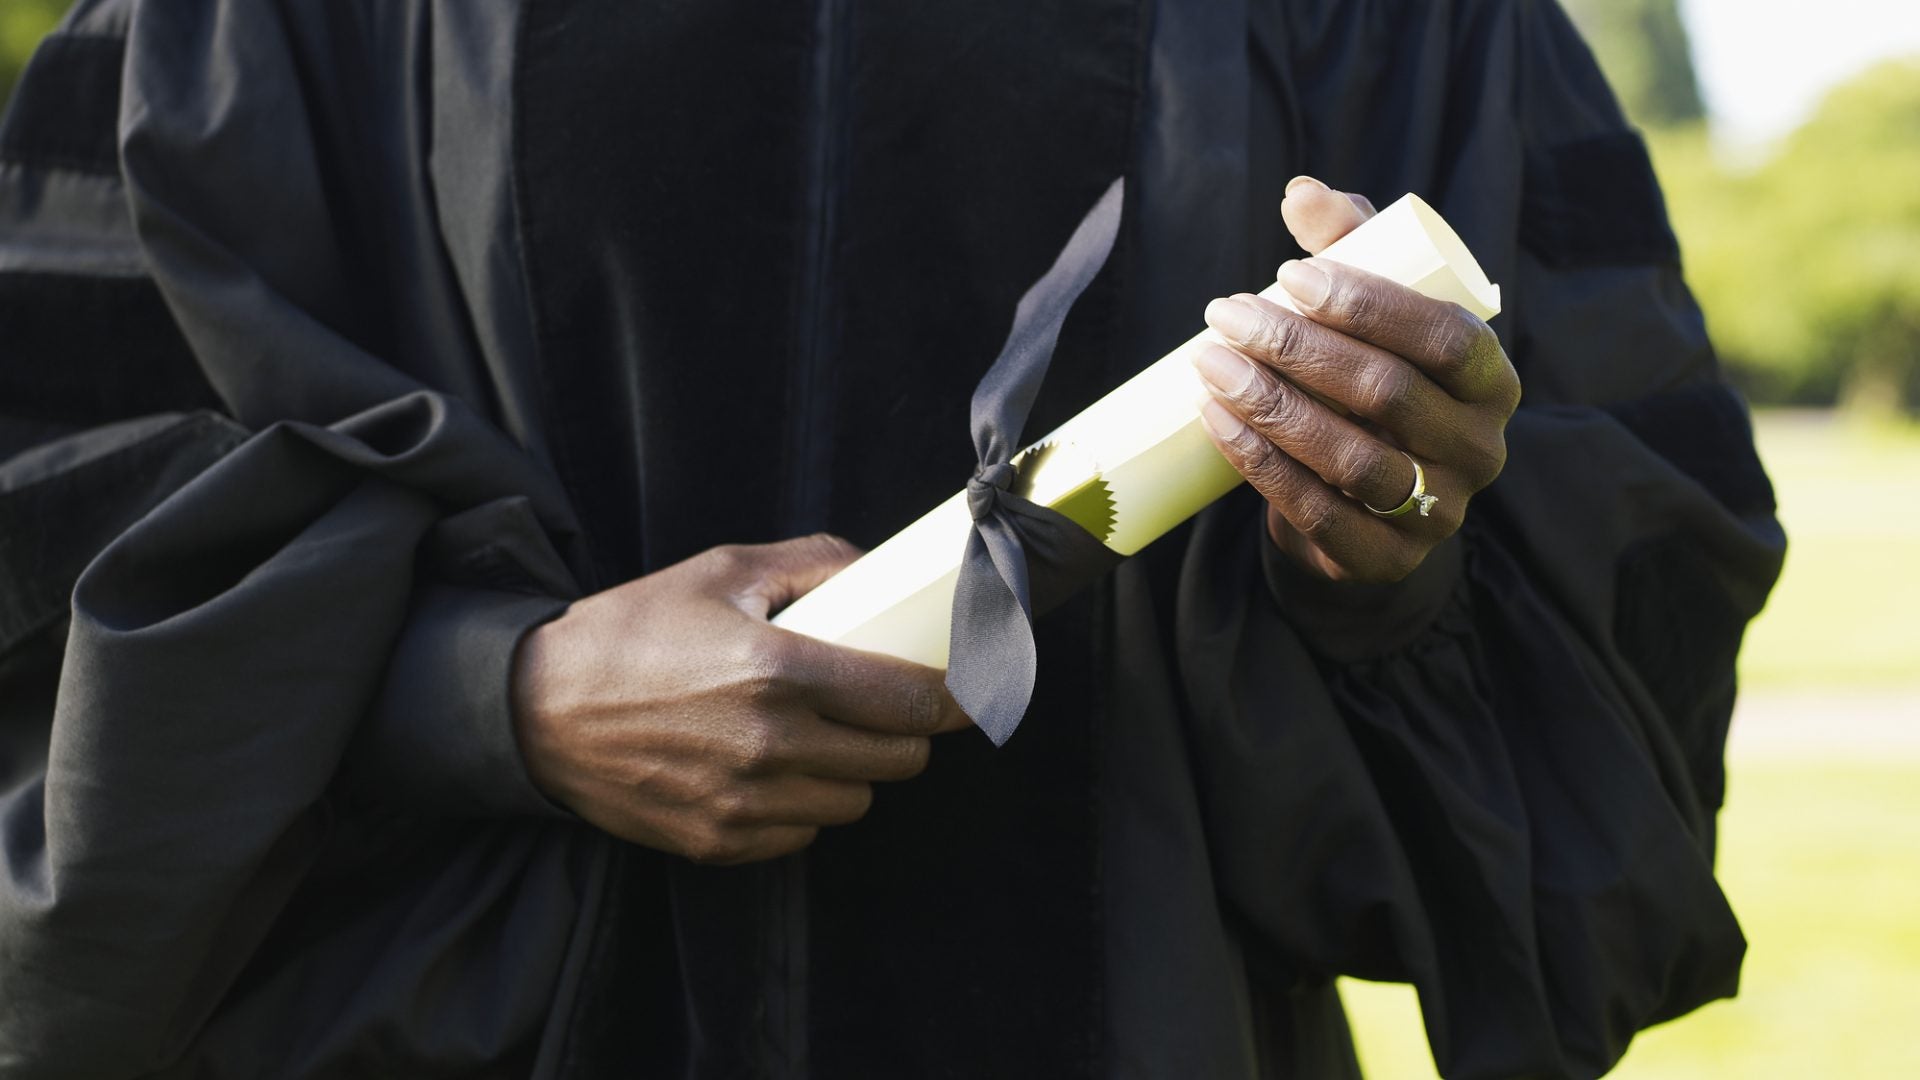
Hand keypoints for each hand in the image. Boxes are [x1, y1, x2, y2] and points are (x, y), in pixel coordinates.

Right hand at [510, 535, 969, 864]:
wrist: (536, 710)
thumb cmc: (629, 632)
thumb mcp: (720, 571)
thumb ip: (812, 563)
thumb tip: (877, 572)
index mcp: (779, 670)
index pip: (908, 702)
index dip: (953, 698)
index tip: (968, 691)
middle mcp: (771, 745)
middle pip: (897, 761)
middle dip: (903, 733)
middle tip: (881, 707)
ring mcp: (746, 803)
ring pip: (856, 804)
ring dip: (852, 773)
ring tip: (817, 737)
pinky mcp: (720, 843)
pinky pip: (803, 836)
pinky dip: (802, 808)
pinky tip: (770, 771)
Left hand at [1193, 175, 1519, 583]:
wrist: (1363, 506)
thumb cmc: (1370, 385)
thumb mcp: (1371, 314)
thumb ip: (1351, 246)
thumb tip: (1302, 192)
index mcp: (1492, 380)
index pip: (1443, 336)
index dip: (1367, 304)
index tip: (1286, 275)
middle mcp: (1479, 448)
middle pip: (1387, 392)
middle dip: (1297, 348)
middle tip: (1225, 314)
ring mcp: (1439, 513)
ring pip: (1351, 457)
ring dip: (1271, 406)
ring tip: (1210, 363)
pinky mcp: (1386, 560)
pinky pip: (1318, 512)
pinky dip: (1261, 464)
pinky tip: (1216, 420)